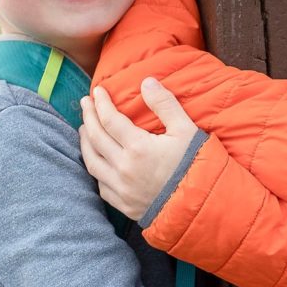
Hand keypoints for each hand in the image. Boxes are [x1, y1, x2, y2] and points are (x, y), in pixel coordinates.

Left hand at [79, 78, 200, 220]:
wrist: (202, 204)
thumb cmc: (196, 165)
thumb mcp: (186, 130)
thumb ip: (165, 104)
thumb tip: (147, 81)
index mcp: (138, 147)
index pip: (110, 120)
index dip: (101, 103)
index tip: (97, 91)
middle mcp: (124, 168)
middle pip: (96, 138)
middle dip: (88, 117)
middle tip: (85, 103)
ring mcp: (121, 189)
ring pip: (92, 162)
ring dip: (85, 143)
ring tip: (84, 129)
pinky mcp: (124, 204)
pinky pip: (101, 185)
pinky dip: (95, 169)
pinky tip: (97, 160)